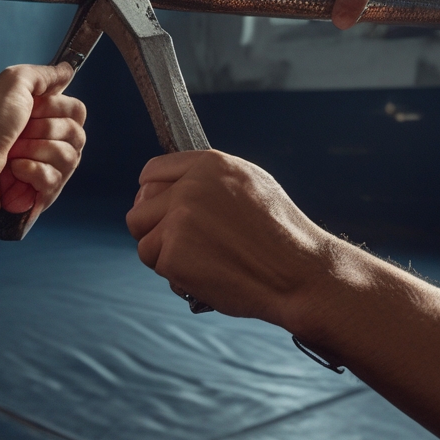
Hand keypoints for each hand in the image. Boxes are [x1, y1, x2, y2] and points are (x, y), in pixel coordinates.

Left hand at [0, 63, 85, 221]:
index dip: (57, 108)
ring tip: (14, 153)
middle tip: (20, 131)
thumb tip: (68, 70)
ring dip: (38, 150)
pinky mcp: (40, 192)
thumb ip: (45, 74)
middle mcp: (45, 140)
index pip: (76, 110)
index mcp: (40, 115)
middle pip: (77, 133)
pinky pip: (57, 180)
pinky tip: (15, 170)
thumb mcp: (14, 82)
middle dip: (46, 130)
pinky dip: (34, 172)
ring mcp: (45, 167)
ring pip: (70, 157)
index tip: (33, 108)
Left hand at [126, 151, 339, 328]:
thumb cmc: (281, 235)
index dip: (152, 193)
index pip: (153, 172)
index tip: (158, 208)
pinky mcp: (173, 254)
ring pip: (144, 239)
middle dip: (153, 226)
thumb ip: (210, 179)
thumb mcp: (251, 183)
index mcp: (210, 164)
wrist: (299, 274)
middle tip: (176, 243)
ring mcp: (179, 220)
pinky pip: (157, 264)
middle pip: (140, 207)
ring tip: (199, 260)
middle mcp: (190, 187)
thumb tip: (175, 185)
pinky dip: (175, 275)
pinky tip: (205, 275)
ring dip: (164, 253)